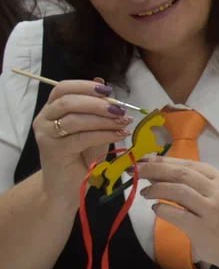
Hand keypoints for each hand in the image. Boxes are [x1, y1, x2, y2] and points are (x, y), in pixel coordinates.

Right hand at [33, 78, 131, 206]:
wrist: (67, 186)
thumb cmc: (81, 156)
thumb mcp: (93, 128)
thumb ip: (96, 108)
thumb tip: (102, 82)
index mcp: (51, 109)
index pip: (62, 88)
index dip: (85, 86)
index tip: (108, 90)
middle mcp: (44, 119)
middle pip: (68, 101)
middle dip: (98, 103)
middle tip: (121, 109)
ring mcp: (46, 135)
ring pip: (75, 119)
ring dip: (104, 119)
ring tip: (123, 122)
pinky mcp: (53, 151)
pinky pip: (81, 138)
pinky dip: (104, 134)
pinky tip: (119, 134)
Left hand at [136, 156, 218, 268]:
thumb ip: (195, 184)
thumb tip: (158, 172)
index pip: (190, 165)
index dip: (164, 161)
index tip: (145, 160)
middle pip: (182, 174)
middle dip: (155, 170)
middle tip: (136, 171)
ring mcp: (212, 210)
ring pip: (178, 191)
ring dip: (157, 188)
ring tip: (144, 192)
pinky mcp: (203, 229)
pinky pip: (176, 214)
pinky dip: (162, 209)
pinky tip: (156, 208)